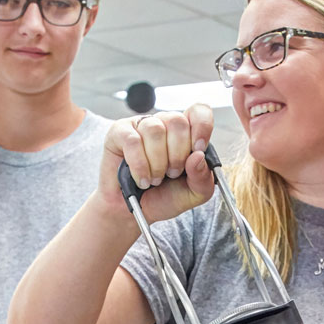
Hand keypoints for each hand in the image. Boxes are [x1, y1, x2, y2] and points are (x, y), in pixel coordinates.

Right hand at [98, 105, 216, 224]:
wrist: (132, 211)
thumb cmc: (162, 197)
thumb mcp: (192, 194)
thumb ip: (203, 178)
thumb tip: (199, 156)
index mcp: (186, 133)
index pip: (199, 112)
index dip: (201, 127)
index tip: (198, 150)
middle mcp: (164, 125)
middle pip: (177, 121)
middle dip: (177, 154)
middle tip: (172, 174)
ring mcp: (141, 126)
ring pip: (155, 130)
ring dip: (157, 162)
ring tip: (155, 179)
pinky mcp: (119, 132)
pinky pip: (133, 141)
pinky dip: (140, 165)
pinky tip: (142, 179)